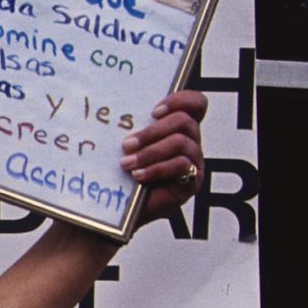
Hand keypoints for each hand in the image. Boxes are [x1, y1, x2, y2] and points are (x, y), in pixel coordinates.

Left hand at [120, 90, 207, 228]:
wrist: (121, 206)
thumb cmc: (122, 170)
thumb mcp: (127, 144)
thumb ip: (130, 124)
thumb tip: (111, 108)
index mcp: (178, 126)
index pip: (195, 103)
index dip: (180, 100)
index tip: (153, 111)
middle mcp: (191, 141)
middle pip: (184, 121)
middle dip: (152, 131)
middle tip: (127, 144)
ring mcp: (194, 161)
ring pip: (181, 143)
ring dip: (149, 152)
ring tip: (126, 163)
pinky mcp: (192, 181)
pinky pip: (182, 166)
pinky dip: (156, 169)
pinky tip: (138, 176)